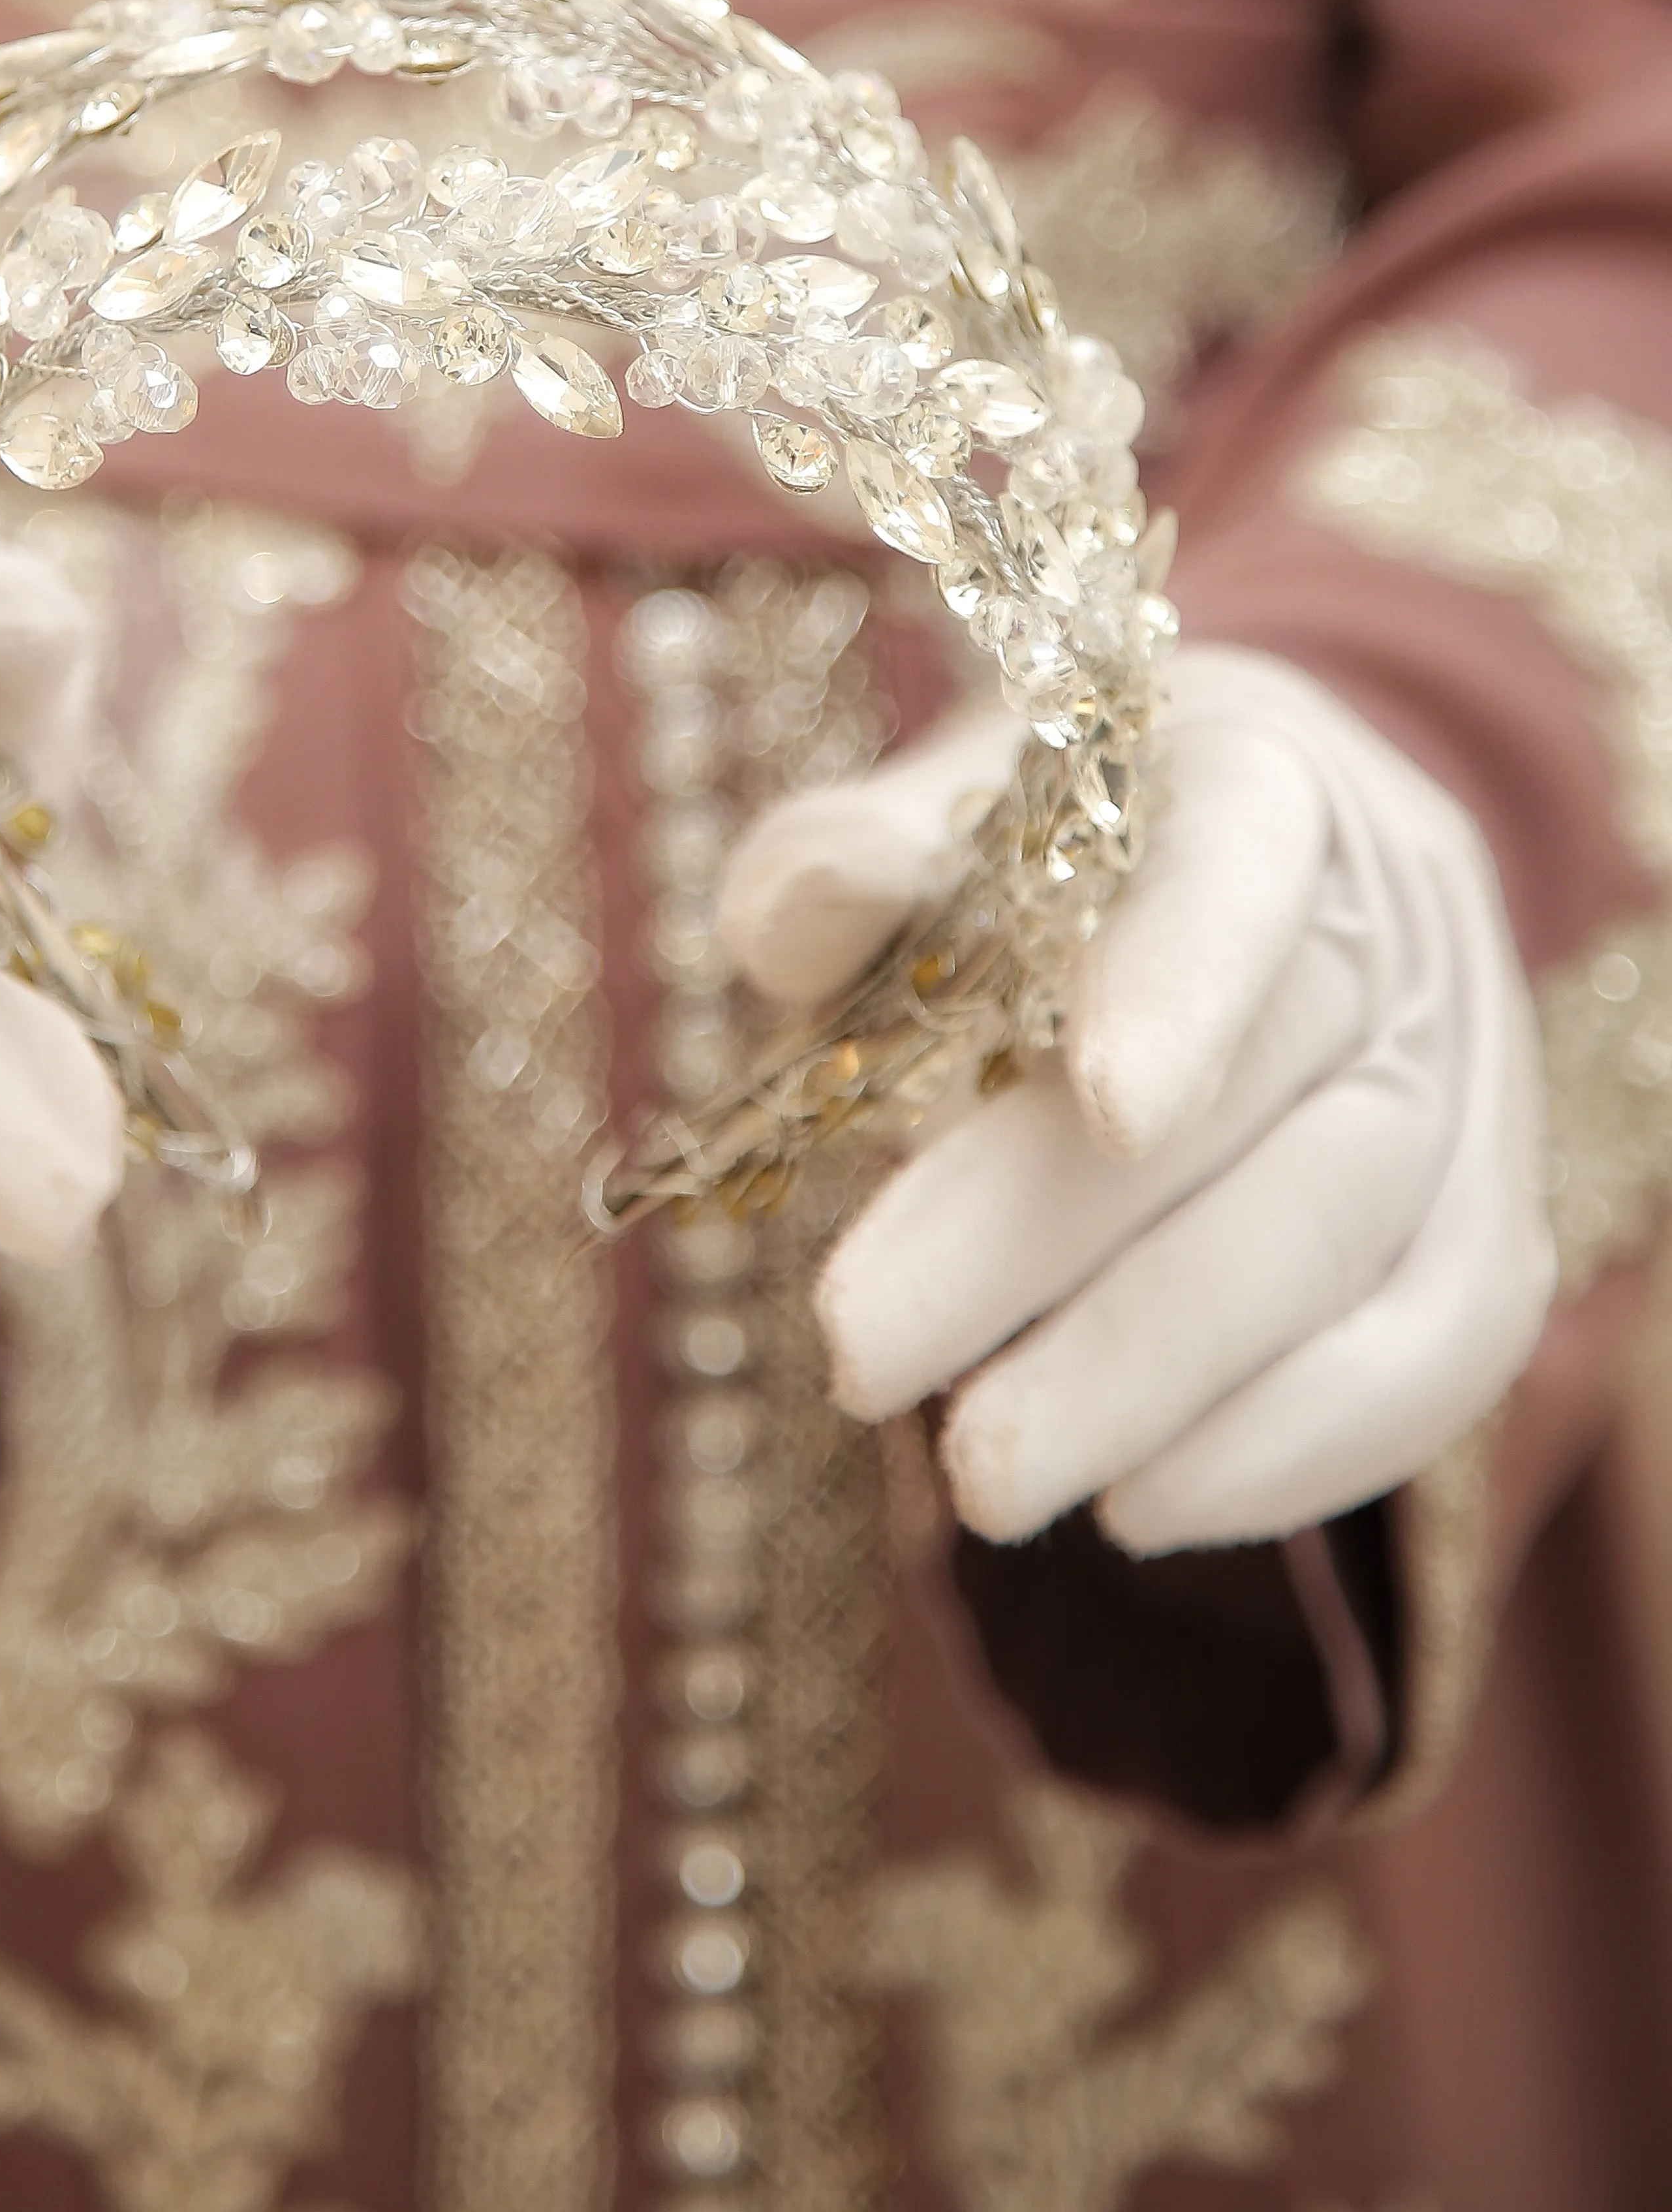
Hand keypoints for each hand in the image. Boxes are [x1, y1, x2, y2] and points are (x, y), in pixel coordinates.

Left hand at [717, 644, 1554, 1551]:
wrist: (1240, 869)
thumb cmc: (1046, 852)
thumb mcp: (934, 816)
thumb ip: (850, 857)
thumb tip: (799, 906)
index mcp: (1254, 782)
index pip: (1239, 872)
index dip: (1183, 986)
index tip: (1103, 1109)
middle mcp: (1391, 919)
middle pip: (1271, 1090)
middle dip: (1060, 1247)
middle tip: (860, 1361)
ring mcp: (1467, 1073)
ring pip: (1355, 1241)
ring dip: (1160, 1384)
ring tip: (978, 1483)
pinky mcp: (1488, 1215)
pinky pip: (1445, 1347)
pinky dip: (1294, 1447)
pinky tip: (1135, 1505)